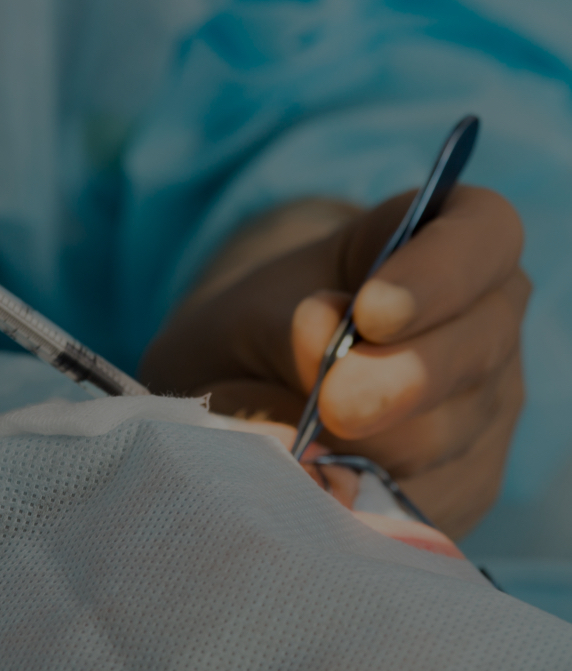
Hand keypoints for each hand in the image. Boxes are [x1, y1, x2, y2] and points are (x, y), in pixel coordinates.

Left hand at [139, 188, 529, 537]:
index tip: (372, 312)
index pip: (482, 236)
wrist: (250, 394)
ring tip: (300, 445)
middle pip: (478, 347)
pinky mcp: (464, 482)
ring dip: (373, 445)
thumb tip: (320, 360)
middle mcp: (484, 322)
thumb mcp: (247, 315)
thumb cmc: (257, 332)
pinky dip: (365, 496)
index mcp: (442, 243)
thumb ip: (283, 331)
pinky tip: (317, 487)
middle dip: (408, 378)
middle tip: (336, 404)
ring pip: (451, 433)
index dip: (440, 273)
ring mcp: (484, 407)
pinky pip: (429, 497)